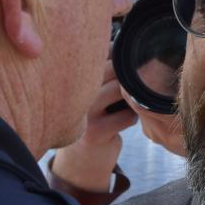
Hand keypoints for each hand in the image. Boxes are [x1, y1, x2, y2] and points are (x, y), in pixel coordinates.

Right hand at [50, 63, 138, 192]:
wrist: (80, 161)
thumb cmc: (93, 119)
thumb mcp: (93, 93)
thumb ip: (103, 70)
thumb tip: (125, 43)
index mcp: (72, 78)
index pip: (99, 54)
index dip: (116, 56)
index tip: (123, 66)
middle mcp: (74, 92)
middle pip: (112, 69)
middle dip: (127, 76)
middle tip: (128, 89)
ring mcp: (83, 113)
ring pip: (120, 89)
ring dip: (130, 97)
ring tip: (125, 104)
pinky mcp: (95, 132)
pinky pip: (128, 116)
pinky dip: (132, 118)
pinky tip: (123, 121)